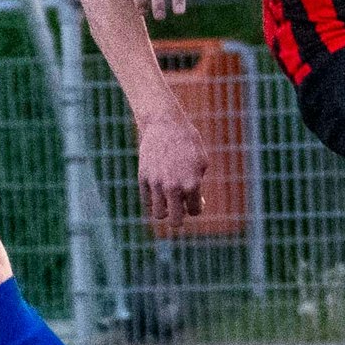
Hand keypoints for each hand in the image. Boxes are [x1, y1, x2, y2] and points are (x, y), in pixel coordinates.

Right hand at [138, 113, 206, 229]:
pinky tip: (158, 191)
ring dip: (164, 211)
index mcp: (192, 184)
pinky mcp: (143, 178)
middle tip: (180, 209)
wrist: (164, 123)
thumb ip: (198, 184)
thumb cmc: (187, 142)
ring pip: (158, 214)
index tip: (195, 199)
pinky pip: (146, 201)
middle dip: (179, 218)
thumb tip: (193, 203)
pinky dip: (153, 200)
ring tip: (168, 200)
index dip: (196, 207)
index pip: (195, 211)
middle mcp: (173, 187)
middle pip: (175, 221)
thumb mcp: (201, 162)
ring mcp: (156, 183)